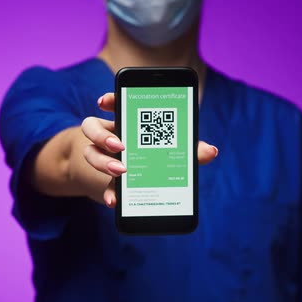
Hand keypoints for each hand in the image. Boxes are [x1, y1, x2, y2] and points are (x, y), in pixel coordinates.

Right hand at [81, 92, 217, 207]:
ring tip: (121, 171)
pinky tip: (115, 201)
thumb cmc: (156, 160)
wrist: (138, 185)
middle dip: (103, 135)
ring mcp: (103, 157)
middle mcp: (110, 136)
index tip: (104, 103)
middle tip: (120, 146)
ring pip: (90, 152)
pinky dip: (109, 192)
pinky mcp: (104, 180)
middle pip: (92, 127)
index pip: (113, 104)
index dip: (109, 100)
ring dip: (103, 162)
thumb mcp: (173, 153)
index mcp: (127, 123)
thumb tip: (211, 151)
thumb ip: (189, 150)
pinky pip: (100, 184)